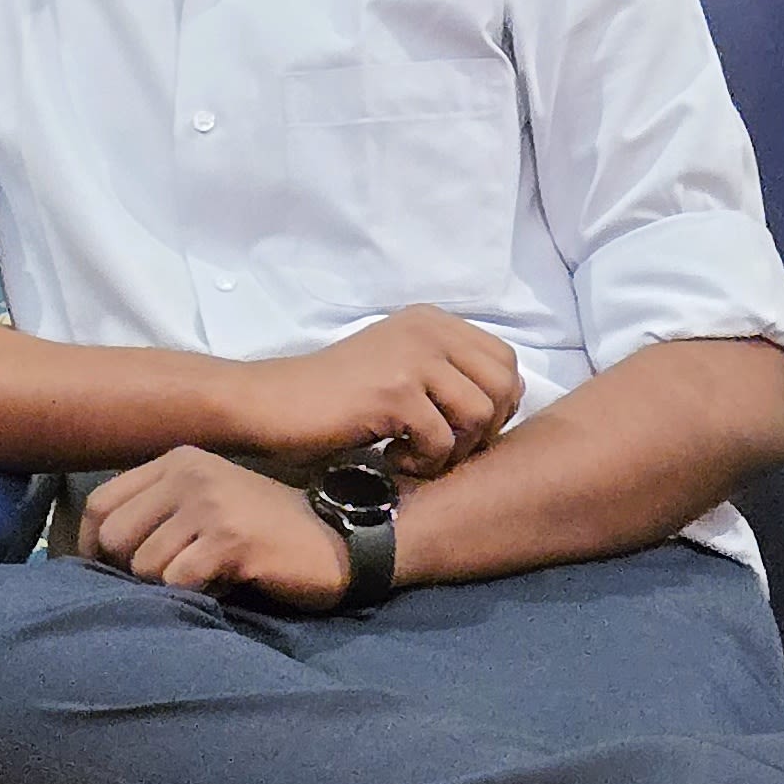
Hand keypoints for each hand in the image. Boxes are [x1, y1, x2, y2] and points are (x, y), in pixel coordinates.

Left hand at [81, 447, 351, 605]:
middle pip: (113, 537)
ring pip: (143, 565)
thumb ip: (156, 514)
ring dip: (165, 588)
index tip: (104, 575)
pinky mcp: (230, 539)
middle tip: (163, 584)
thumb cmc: (263, 531)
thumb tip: (96, 554)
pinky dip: (192, 596)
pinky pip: (177, 582)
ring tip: (202, 582)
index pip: (99, 504)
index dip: (90, 547)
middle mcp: (189, 472)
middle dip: (128, 572)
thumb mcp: (205, 503)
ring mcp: (210, 503)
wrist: (336, 540)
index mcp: (177, 460)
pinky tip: (221, 587)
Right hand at [236, 310, 521, 475]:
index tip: (458, 431)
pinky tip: (390, 457)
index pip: (505, 360)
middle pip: (503, 385)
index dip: (495, 405)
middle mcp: (428, 329)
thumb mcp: (401, 369)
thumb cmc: (336, 398)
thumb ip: (451, 373)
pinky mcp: (395, 391)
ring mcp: (412, 356)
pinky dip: (422, 462)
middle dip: (483, 431)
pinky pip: (443, 440)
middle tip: (441, 448)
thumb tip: (512, 397)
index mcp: (433, 321)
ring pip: (480, 414)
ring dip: (454, 450)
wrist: (272, 404)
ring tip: (414, 453)